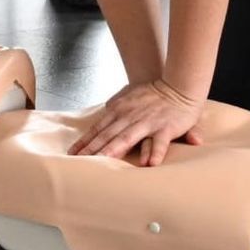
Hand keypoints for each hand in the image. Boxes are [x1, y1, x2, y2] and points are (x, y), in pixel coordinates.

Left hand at [67, 79, 204, 165]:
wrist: (177, 85)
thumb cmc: (151, 94)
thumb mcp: (128, 98)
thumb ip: (115, 108)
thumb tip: (105, 114)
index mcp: (118, 110)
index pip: (97, 128)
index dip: (84, 141)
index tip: (72, 153)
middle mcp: (128, 117)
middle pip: (106, 135)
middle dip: (91, 149)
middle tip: (78, 162)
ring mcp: (146, 123)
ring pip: (126, 138)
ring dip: (113, 150)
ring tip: (102, 161)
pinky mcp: (165, 128)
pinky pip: (159, 142)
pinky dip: (154, 152)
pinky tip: (149, 164)